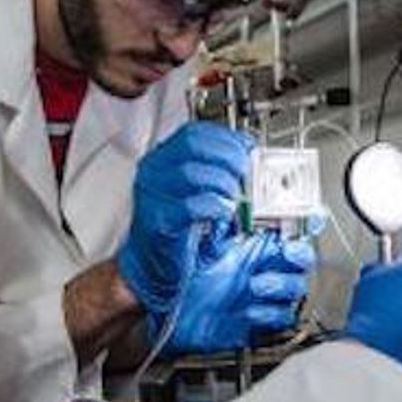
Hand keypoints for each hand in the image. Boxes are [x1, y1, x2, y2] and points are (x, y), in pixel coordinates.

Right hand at [117, 123, 252, 315]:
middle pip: (193, 146)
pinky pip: (190, 207)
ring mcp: (151, 196)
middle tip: (246, 170)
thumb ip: (219, 173)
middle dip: (228, 154)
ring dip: (224, 182)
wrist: (152, 269)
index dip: (226, 137)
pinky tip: (225, 214)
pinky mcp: (157, 222)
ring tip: (236, 196)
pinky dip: (215, 207)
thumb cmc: (178, 231)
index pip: (195, 132)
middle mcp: (153, 173)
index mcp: (162, 159)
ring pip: (191, 173)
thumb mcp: (198, 193)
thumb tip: (250, 158)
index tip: (248, 147)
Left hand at [155, 229, 314, 354]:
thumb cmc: (172, 268)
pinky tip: (248, 310)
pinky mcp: (255, 319)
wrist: (158, 305)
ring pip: (295, 287)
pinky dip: (268, 314)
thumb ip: (215, 225)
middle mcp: (259, 264)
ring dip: (281, 285)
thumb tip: (227, 204)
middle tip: (285, 252)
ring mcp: (260, 293)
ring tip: (255, 284)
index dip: (305, 221)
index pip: (288, 227)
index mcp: (249, 240)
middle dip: (299, 254)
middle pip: (301, 257)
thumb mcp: (192, 238)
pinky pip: (280, 318)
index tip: (309, 217)